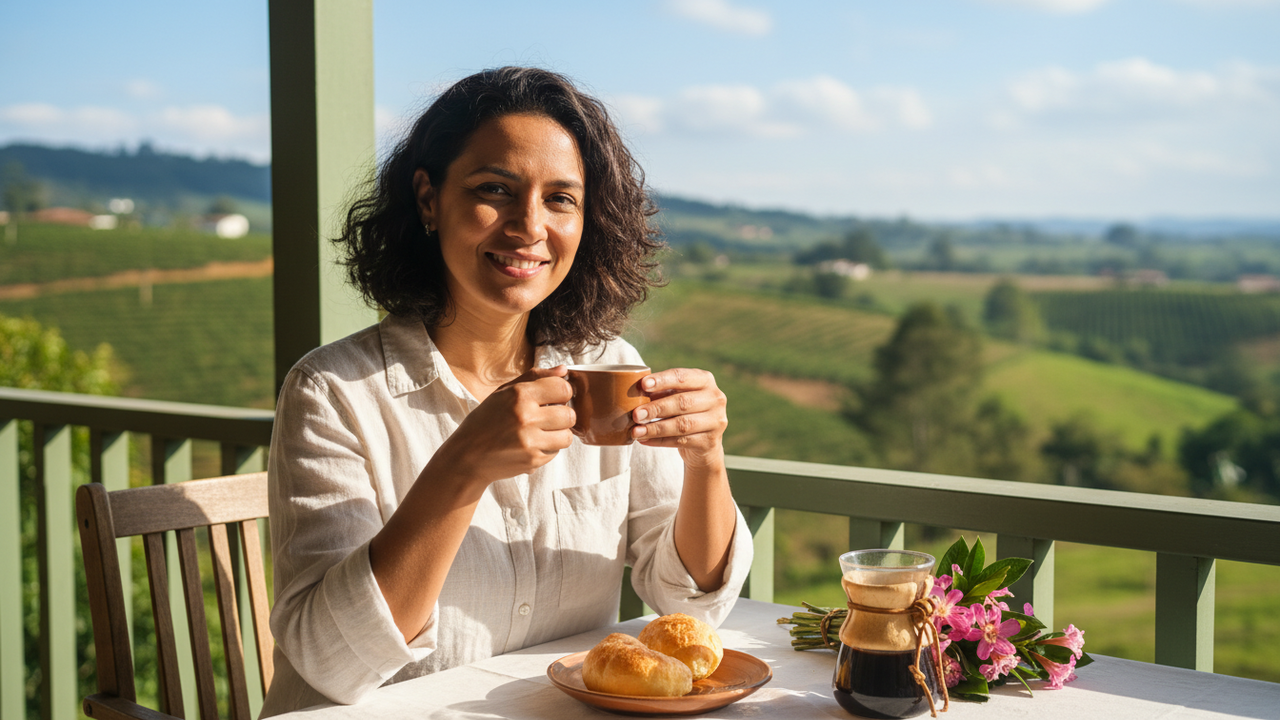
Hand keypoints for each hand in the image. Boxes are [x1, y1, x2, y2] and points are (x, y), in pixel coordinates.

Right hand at [432, 365, 574, 488]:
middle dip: (562, 415)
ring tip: (541, 432)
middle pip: (570, 414)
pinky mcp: (533, 461)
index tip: (554, 397)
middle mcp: (526, 417)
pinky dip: (548, 449)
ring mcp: (530, 441)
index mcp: (519, 395)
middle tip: (548, 417)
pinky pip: (556, 452)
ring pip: (567, 436)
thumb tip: (564, 370)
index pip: (563, 388)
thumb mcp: (504, 392)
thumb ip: (535, 378)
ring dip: (558, 434)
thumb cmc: (486, 421)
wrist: (467, 456)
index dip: (562, 393)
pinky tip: (532, 445)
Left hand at [630, 368, 727, 469]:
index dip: (662, 380)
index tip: (643, 384)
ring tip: (636, 431)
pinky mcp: (710, 441)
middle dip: (656, 408)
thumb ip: (660, 392)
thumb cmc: (684, 412)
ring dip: (656, 428)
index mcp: (705, 380)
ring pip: (682, 424)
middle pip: (683, 402)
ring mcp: (716, 421)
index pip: (682, 377)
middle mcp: (715, 399)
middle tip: (636, 414)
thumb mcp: (676, 397)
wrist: (704, 442)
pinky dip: (660, 441)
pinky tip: (644, 440)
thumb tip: (634, 391)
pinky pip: (681, 441)